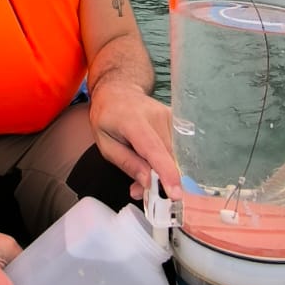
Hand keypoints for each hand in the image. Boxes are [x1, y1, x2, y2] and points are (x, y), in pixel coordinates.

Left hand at [88, 81, 181, 200]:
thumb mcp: (105, 144)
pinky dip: (168, 160)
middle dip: (160, 179)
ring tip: (143, 171)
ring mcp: (169, 116)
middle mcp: (156, 116)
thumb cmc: (108, 118)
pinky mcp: (177, 120)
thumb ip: (127, 163)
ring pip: (175, 154)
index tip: (175, 193)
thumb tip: (148, 182)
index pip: (153, 149)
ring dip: (163, 170)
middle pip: (169, 156)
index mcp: (133, 121)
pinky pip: (178, 148)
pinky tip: (154, 160)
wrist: (118, 92)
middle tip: (140, 189)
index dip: (166, 172)